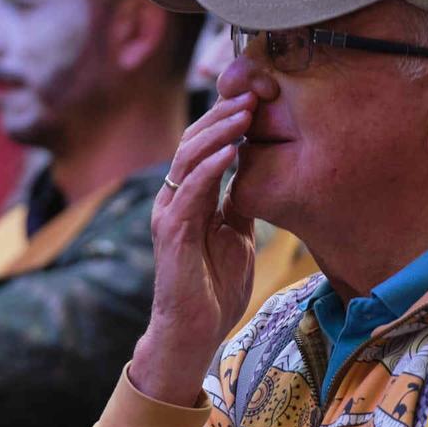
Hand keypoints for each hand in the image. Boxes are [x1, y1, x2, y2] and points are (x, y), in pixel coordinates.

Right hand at [129, 92, 257, 407]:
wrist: (194, 331)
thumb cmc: (213, 289)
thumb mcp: (236, 237)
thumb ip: (238, 205)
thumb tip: (254, 176)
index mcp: (190, 198)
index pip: (204, 147)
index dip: (226, 120)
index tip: (256, 100)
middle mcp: (175, 199)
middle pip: (193, 142)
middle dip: (223, 115)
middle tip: (252, 94)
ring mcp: (171, 214)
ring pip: (189, 158)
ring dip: (219, 132)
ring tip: (244, 113)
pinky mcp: (172, 232)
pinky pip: (191, 190)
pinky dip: (211, 167)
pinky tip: (233, 149)